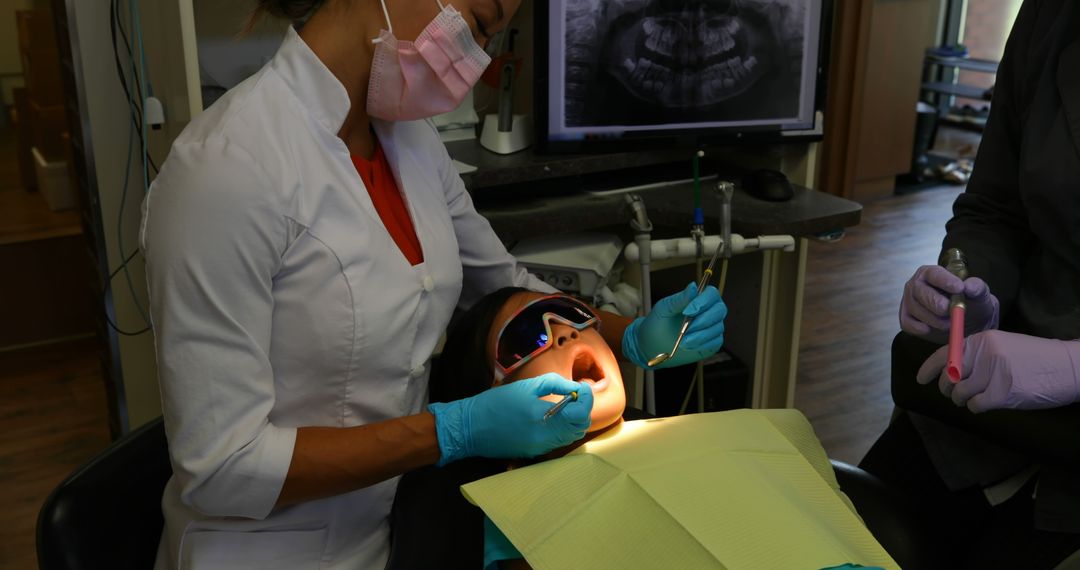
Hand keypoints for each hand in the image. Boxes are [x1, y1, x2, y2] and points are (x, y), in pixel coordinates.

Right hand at [428, 373, 591, 465]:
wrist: (471, 427)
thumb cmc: (496, 403)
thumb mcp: (526, 386)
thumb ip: (554, 384)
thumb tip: (575, 387)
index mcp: (544, 417)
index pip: (581, 413)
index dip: (586, 399)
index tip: (581, 387)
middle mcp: (546, 437)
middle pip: (580, 427)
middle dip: (582, 410)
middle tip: (574, 395)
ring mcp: (541, 448)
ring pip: (571, 437)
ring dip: (573, 420)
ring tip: (564, 405)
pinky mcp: (534, 453)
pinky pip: (558, 442)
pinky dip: (562, 429)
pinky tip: (552, 417)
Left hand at [622, 282, 726, 368]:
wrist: (651, 345)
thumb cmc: (657, 324)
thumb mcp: (664, 309)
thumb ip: (679, 299)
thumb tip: (693, 286)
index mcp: (699, 299)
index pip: (712, 294)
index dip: (703, 302)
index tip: (687, 311)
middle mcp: (709, 311)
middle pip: (719, 310)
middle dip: (702, 321)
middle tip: (685, 330)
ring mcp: (712, 327)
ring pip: (717, 328)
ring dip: (699, 336)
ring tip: (682, 342)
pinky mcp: (712, 343)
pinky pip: (715, 343)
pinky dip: (701, 345)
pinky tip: (688, 346)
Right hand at [900, 265, 999, 343]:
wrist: (966, 323)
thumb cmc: (971, 305)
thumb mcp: (980, 295)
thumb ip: (977, 287)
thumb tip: (968, 286)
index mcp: (931, 273)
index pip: (934, 274)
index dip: (945, 281)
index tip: (959, 288)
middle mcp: (916, 285)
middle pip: (921, 293)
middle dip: (939, 305)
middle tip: (952, 312)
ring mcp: (908, 301)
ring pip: (916, 310)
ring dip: (935, 320)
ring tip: (949, 322)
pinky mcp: (905, 318)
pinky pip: (908, 324)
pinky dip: (921, 329)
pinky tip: (932, 329)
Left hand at [917, 330, 1079, 412]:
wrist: (1069, 367)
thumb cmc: (1035, 358)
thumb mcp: (1003, 346)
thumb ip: (976, 355)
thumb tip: (949, 372)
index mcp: (982, 339)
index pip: (944, 353)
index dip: (929, 369)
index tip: (920, 379)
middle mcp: (984, 353)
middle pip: (948, 377)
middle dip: (948, 389)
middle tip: (956, 393)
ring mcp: (993, 372)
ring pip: (960, 394)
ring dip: (965, 400)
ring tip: (979, 396)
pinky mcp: (1003, 392)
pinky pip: (975, 405)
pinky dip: (979, 407)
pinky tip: (991, 402)